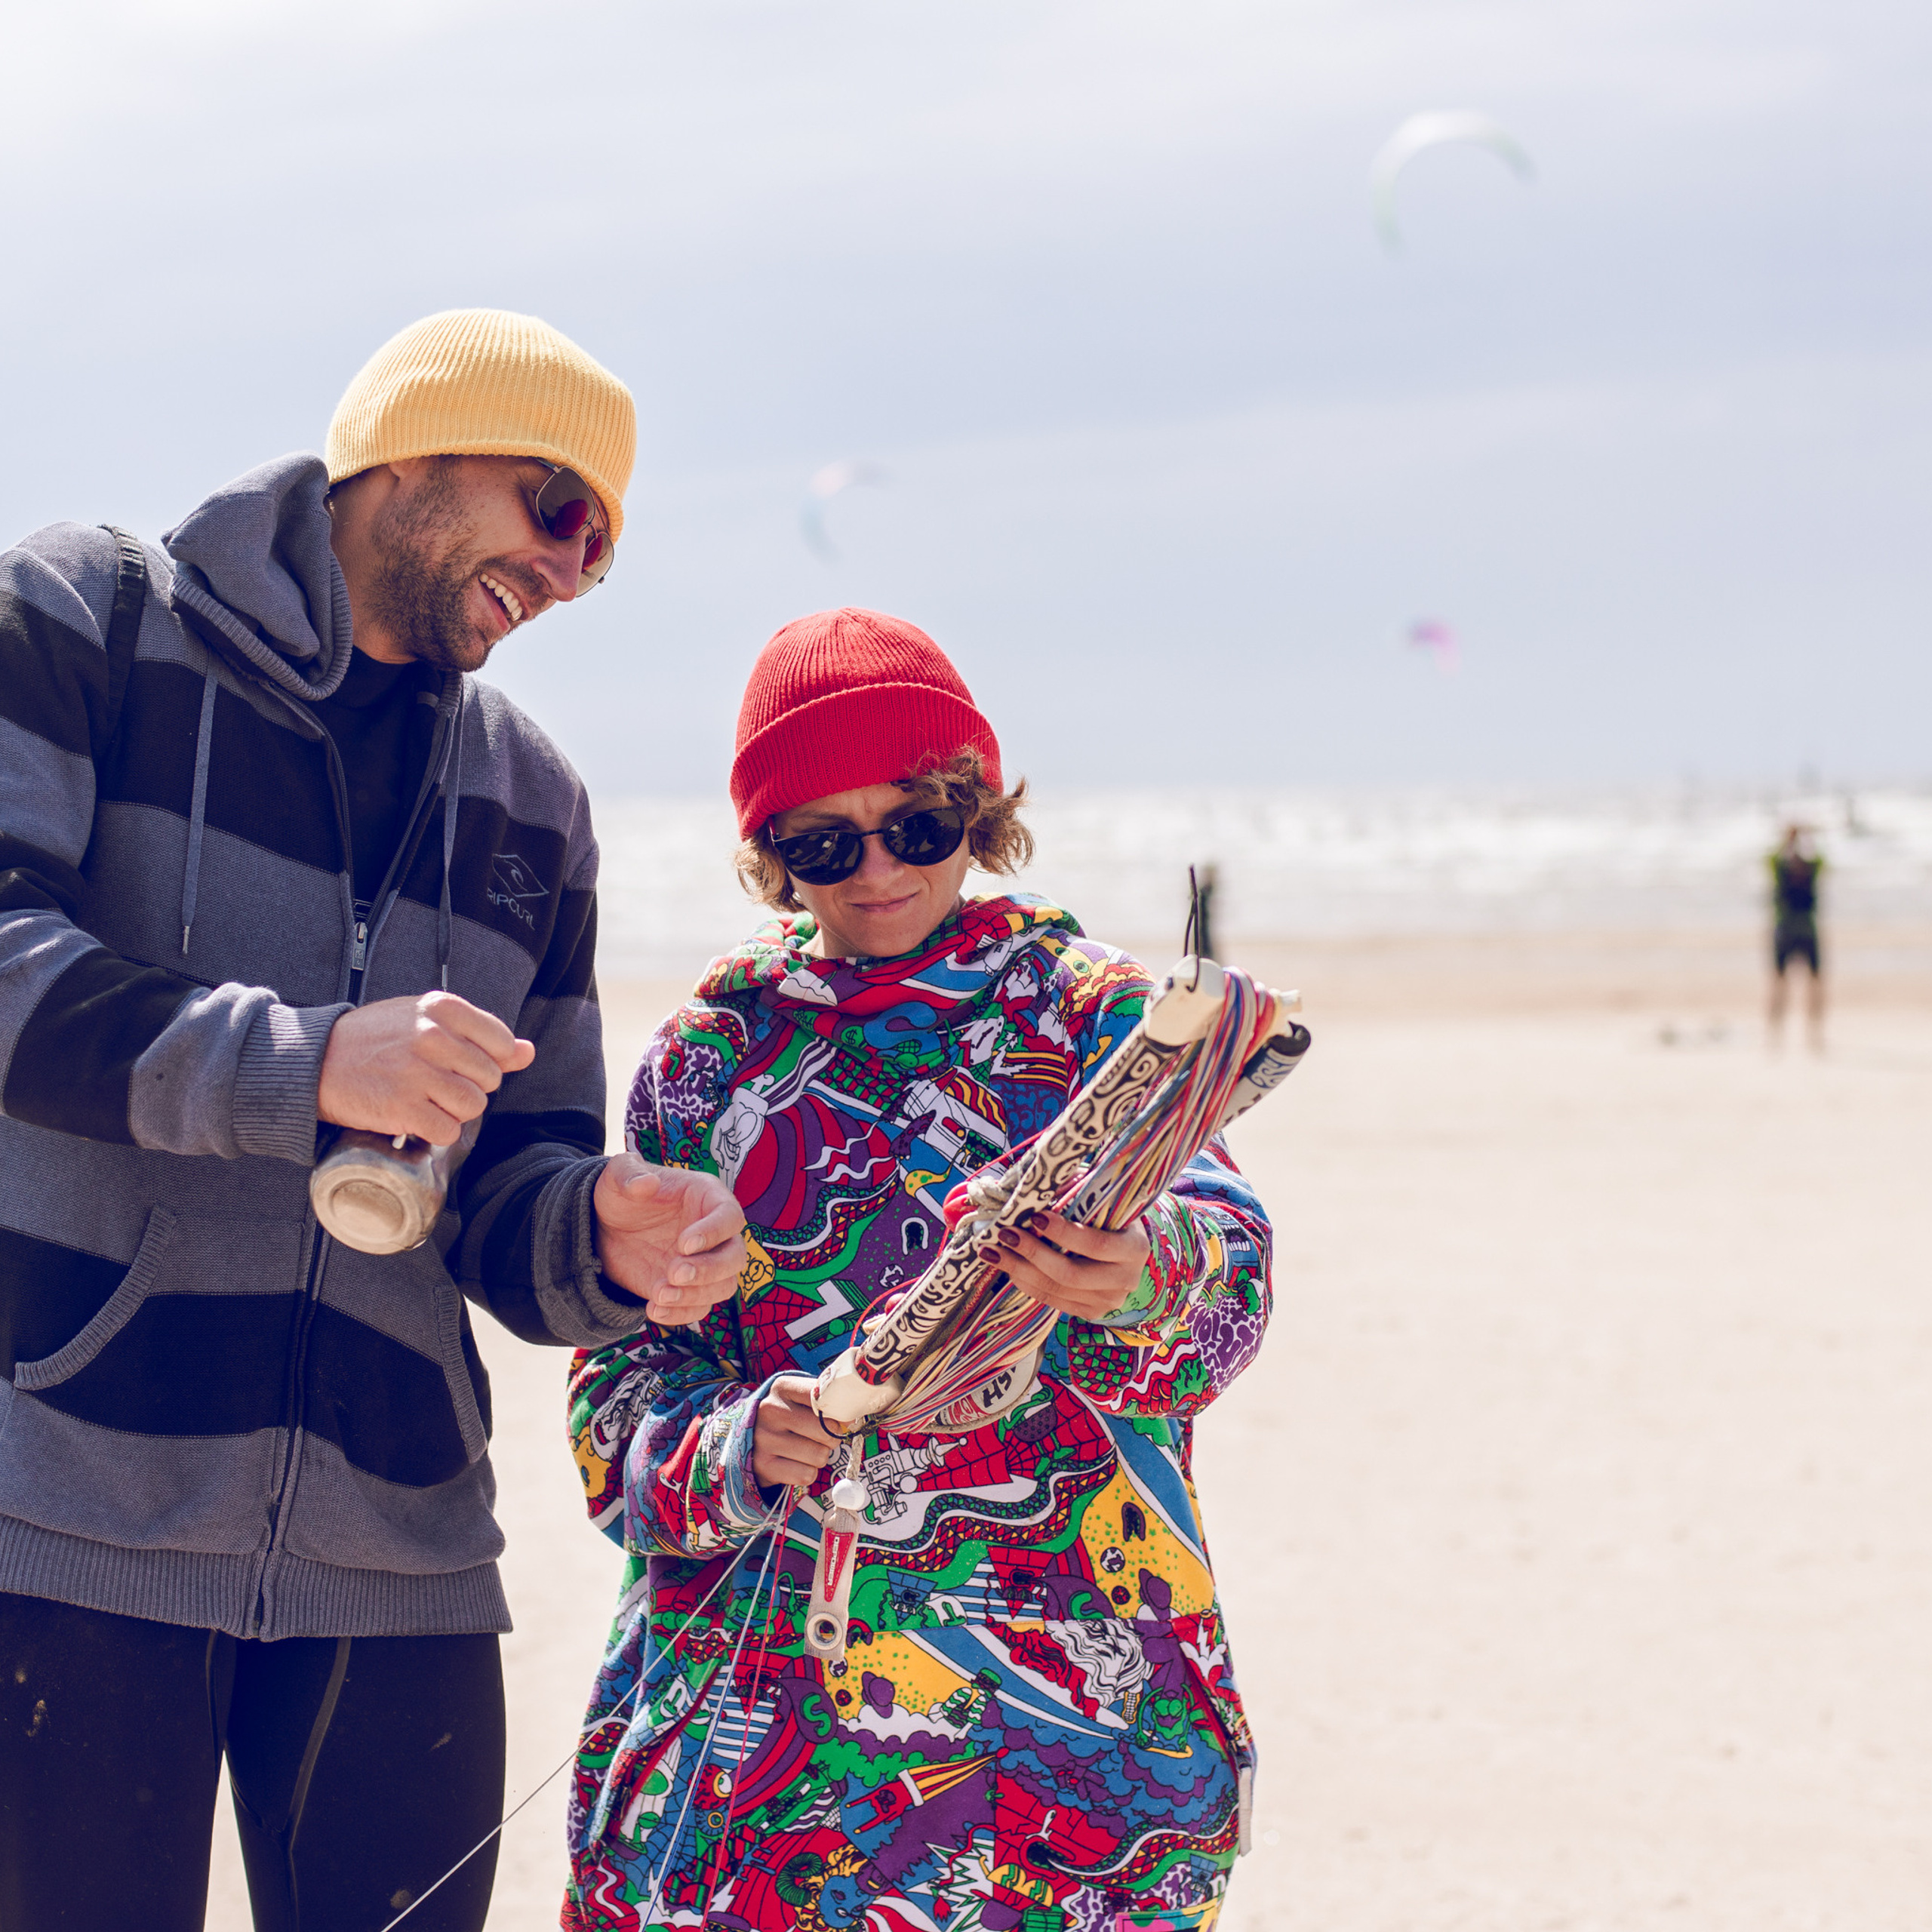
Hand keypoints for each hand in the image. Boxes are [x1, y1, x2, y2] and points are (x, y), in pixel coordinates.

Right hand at [319, 992, 534, 1145]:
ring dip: (452, 1111)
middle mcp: (432, 1035)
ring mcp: (418, 1071)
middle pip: (489, 1079)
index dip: (486, 1061)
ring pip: (473, 1107)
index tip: (458, 1063)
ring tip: (424, 1099)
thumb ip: (481, 1037)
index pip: (502, 1042)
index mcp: (442, 1008)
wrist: (315, 1060)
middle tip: (433, 1083)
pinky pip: (448, 1131)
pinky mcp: (402, 1107)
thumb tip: (528, 1052)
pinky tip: (414, 1117)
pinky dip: (434, 1131)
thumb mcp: (427, 1022)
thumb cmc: (377, 1041)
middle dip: (467, 1087)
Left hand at [594, 1152, 746, 1324]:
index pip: (730, 1216)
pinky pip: (699, 1308)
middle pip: (735, 1256)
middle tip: (673, 1273)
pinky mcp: (689, 1289)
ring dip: (695, 1296)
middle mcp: (714, 1233)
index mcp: (707, 1198)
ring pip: (723, 1286)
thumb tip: (646, 1183)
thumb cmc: (621, 1195)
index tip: (684, 1244)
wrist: (606, 1229)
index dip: (714, 1231)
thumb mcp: (617, 1176)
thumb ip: (629, 1173)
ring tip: (659, 1295)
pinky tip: (653, 1309)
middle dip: (710, 1270)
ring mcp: (704, 1263)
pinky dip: (680, 1314)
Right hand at [753, 1375, 835, 1489]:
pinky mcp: (764, 1466)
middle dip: (831, 1437)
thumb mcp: (798, 1397)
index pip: (824, 1397)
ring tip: (805, 1448)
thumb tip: (852, 1417)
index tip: (844, 1416)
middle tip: (820, 1436)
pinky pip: (806, 1475)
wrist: (747, 1436)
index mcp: (783, 1387)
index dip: (841, 1410)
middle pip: (826, 1430)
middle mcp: (770, 1411)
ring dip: (819, 1456)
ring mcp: (764, 1439)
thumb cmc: (785, 1415)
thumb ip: (824, 1400)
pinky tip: (795, 1462)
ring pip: (819, 1455)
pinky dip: (807, 1472)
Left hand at [982, 1209, 1150, 1322]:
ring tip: (993, 1251)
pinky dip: (1026, 1283)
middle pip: (1071, 1274)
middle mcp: (1125, 1279)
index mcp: (1134, 1248)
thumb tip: (1038, 1185)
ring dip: (1020, 1269)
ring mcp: (1108, 1301)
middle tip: (1005, 1234)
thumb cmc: (1108, 1218)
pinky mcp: (1091, 1312)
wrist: (1126, 1254)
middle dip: (1033, 1253)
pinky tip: (1008, 1267)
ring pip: (1056, 1289)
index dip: (1064, 1233)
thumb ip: (1077, 1193)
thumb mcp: (1102, 1200)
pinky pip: (1052, 1300)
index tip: (1036, 1217)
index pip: (1096, 1245)